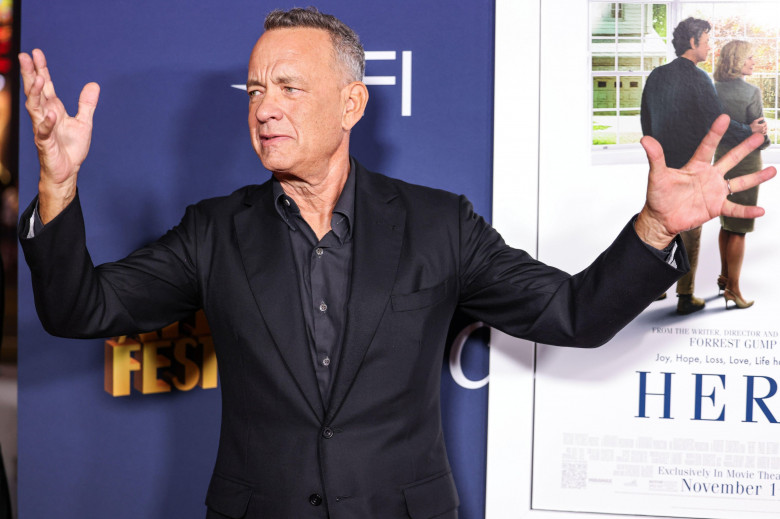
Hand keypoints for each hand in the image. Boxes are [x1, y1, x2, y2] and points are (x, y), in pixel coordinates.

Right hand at [19, 49, 99, 222]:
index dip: (41, 69)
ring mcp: (43, 129)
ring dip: (36, 93)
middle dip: (30, 74)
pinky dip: (47, 123)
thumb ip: (86, 104)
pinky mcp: (45, 143)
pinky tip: (50, 114)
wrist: (67, 171)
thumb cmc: (71, 148)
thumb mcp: (84, 122)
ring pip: (35, 108)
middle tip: (24, 56)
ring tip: (39, 79)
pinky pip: (43, 132)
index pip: (46, 85)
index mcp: (53, 109)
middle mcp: (45, 115)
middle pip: (35, 91)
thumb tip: (93, 84)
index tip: (36, 52)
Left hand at [635, 114, 775, 249]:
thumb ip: (655, 157)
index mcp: (695, 166)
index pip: (707, 146)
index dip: (715, 133)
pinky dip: (747, 210)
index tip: (724, 117)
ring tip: (773, 170)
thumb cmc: (658, 196)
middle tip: (760, 135)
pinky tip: (760, 210)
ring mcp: (715, 192)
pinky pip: (735, 209)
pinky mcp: (716, 207)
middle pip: (730, 159)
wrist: (660, 219)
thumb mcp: (657, 176)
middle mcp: (709, 176)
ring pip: (740, 182)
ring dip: (756, 177)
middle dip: (745, 148)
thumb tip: (645, 139)